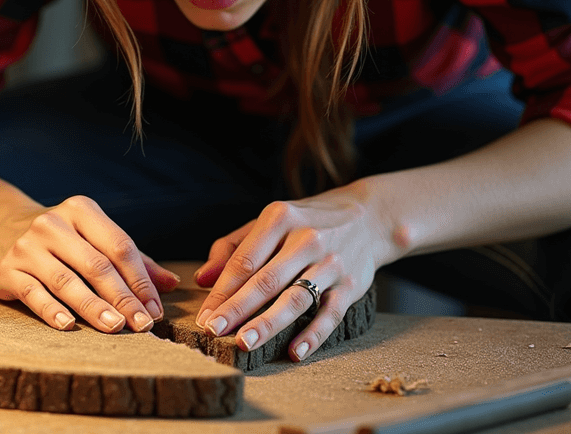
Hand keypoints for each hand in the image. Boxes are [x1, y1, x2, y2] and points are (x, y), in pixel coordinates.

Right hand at [0, 195, 179, 332]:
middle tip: (141, 325)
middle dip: (122, 298)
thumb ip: (133, 260)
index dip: (140, 280)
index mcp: (81, 210)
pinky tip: (69, 326)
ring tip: (114, 327)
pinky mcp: (6, 270)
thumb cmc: (62, 239)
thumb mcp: (95, 237)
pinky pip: (33, 293)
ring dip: (93, 307)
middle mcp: (52, 224)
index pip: (119, 246)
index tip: (155, 309)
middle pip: (96, 265)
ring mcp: (27, 247)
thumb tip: (170, 284)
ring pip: (66, 281)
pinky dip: (52, 311)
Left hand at [193, 180, 403, 361]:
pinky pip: (330, 314)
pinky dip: (313, 334)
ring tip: (245, 342)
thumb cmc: (306, 223)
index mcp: (279, 218)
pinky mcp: (351, 285)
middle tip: (214, 332)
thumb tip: (202, 279)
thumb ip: (232, 248)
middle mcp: (306, 239)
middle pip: (266, 280)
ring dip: (269, 323)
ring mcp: (330, 263)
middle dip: (238, 308)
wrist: (368, 217)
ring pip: (296, 298)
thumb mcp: (269, 223)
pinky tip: (295, 352)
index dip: (222, 291)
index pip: (244, 260)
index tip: (205, 317)